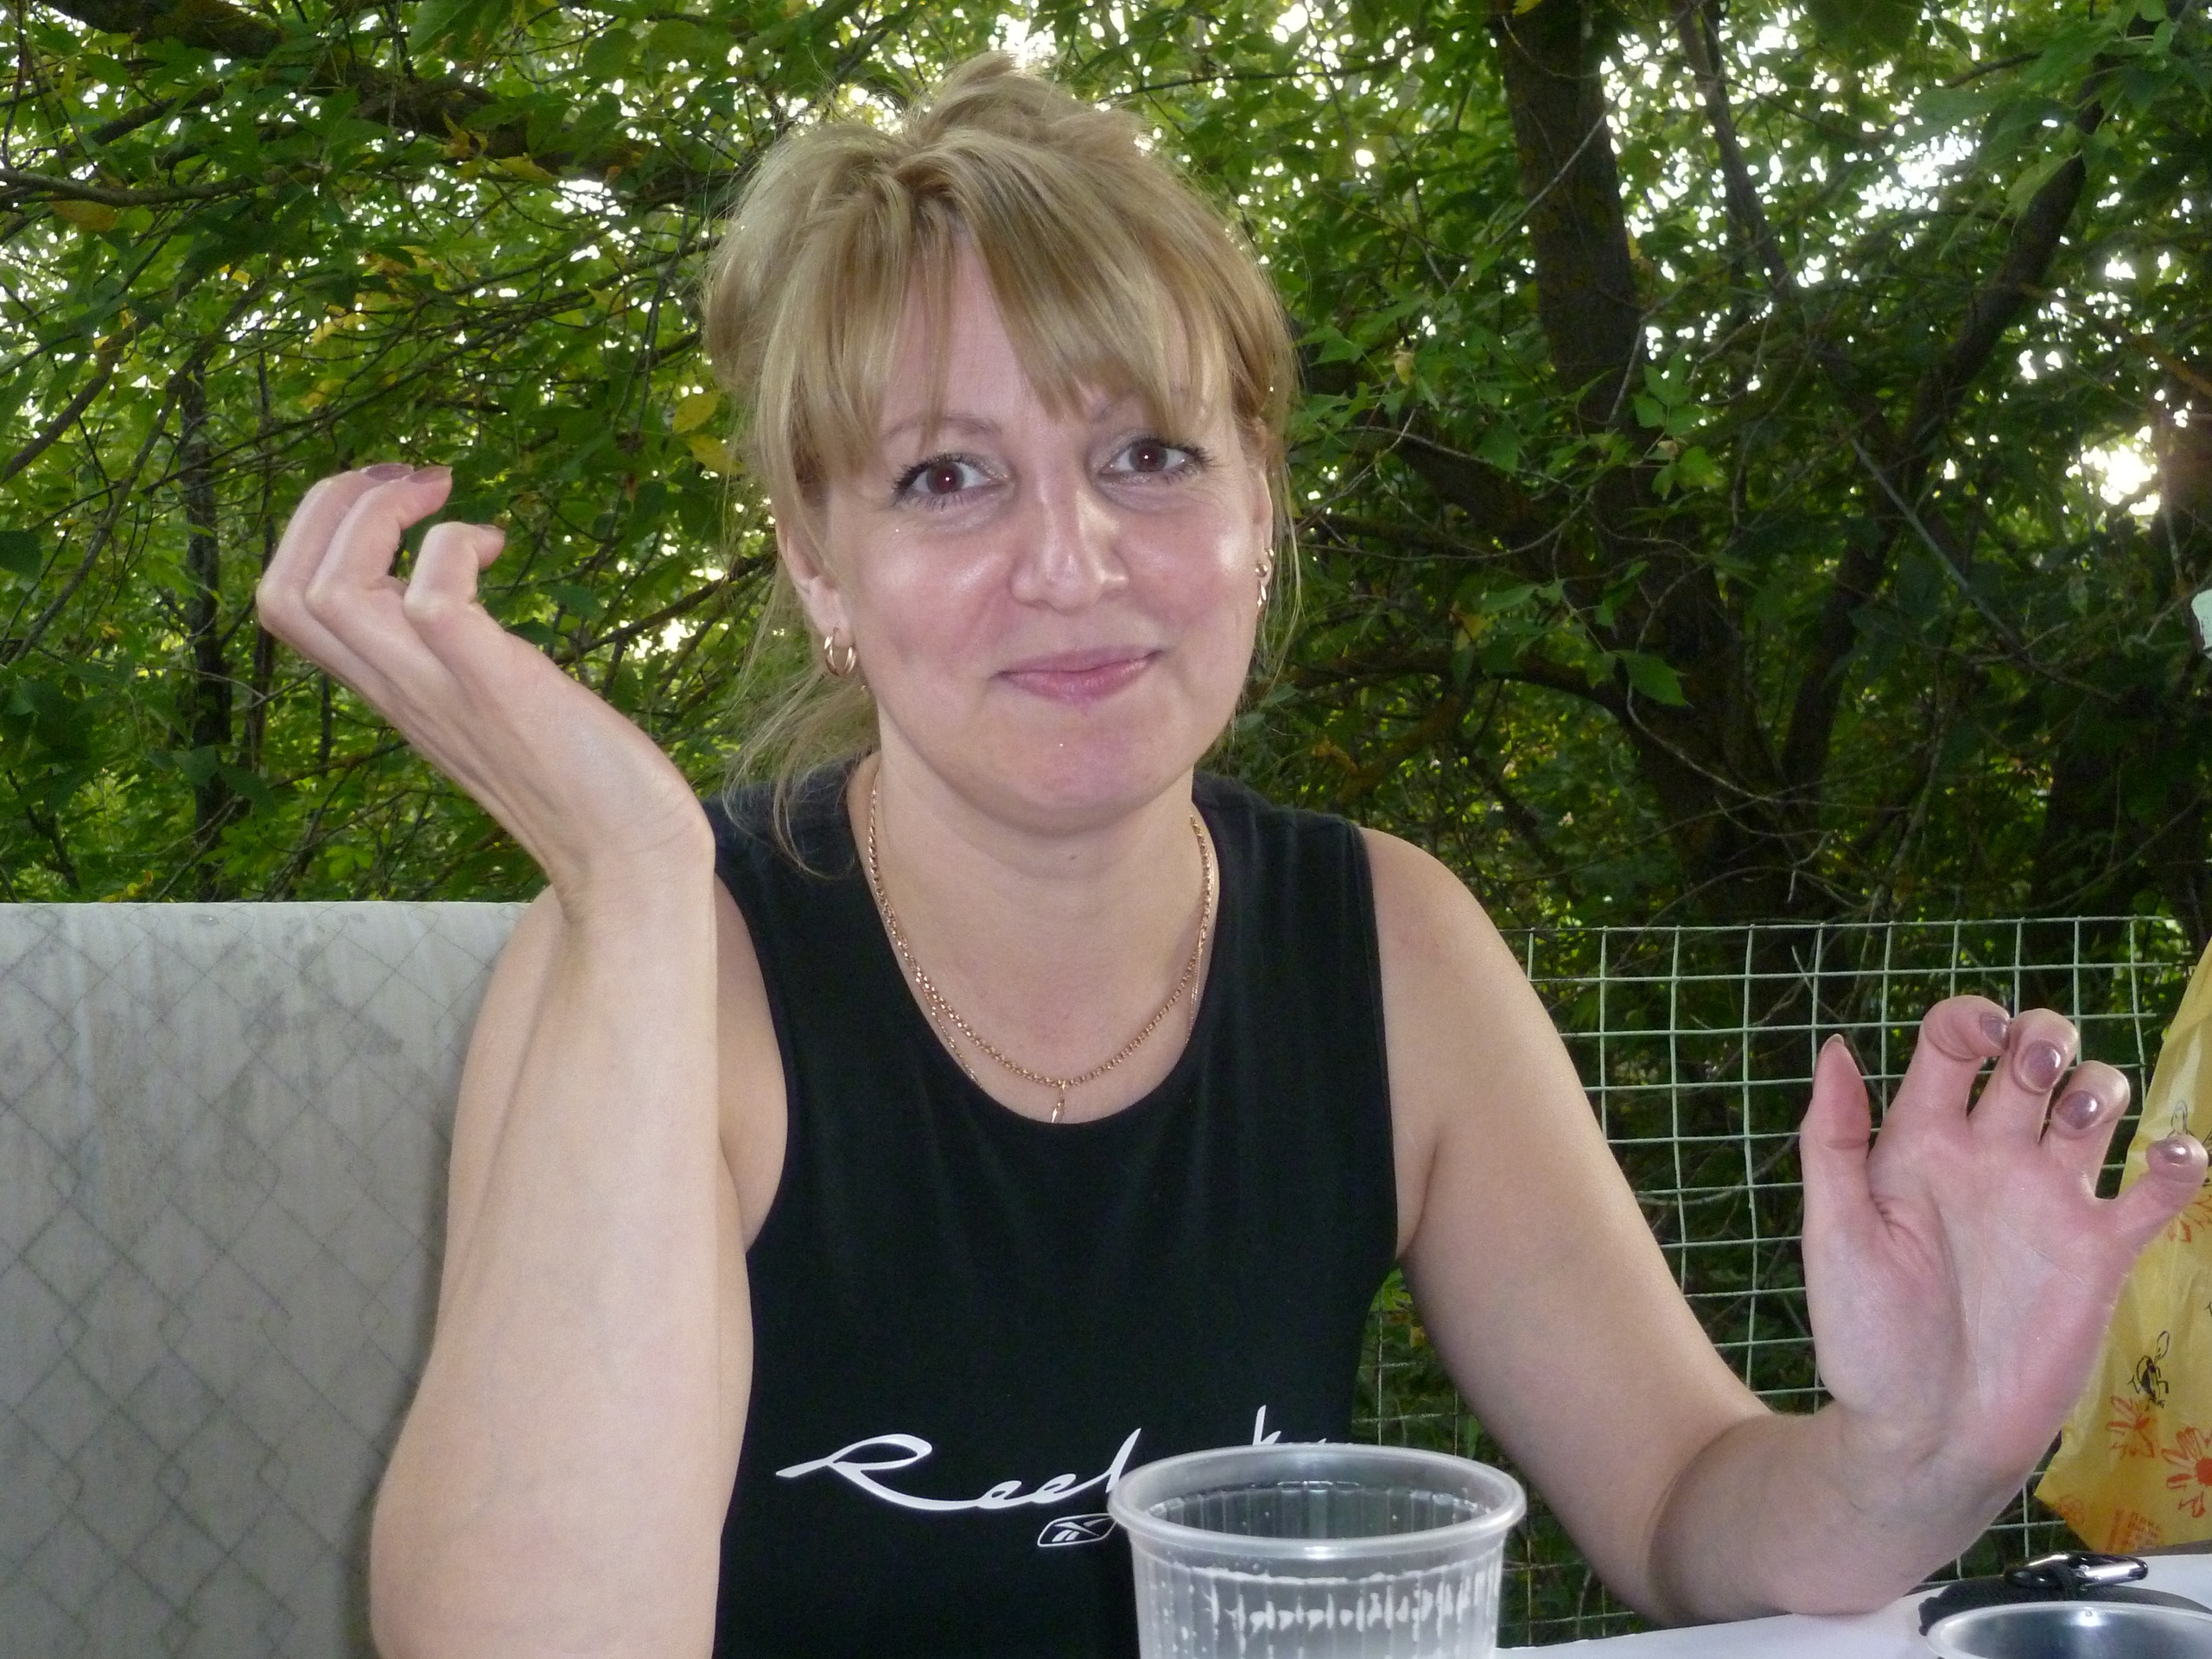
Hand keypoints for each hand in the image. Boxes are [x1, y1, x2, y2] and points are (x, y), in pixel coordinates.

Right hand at [257, 464, 710, 896]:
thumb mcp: (479, 698)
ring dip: (375, 515)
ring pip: (329, 593)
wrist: (625, 856)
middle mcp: (398, 690)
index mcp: (390, 688)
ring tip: (441, 496)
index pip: (283, 604)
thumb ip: (440, 653)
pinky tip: (498, 547)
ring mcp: (442, 692)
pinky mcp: (498, 689)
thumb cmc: (574, 774)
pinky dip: (454, 548)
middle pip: (281, 590)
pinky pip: (435, 603)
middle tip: (410, 479)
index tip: (392, 499)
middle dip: (329, 503)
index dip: (314, 528)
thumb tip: (424, 584)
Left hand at [1799, 997, 2208, 1498]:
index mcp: (1920, 1143)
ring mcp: (2048, 1201)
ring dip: (2104, 1088)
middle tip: (2040, 1068)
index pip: (1953, 1045)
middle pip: (2035, 1056)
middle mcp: (1989, 1158)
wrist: (1927, 1435)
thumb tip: (1837, 1047)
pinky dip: (2181, 1161)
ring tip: (2082, 1125)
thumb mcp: (1835, 1234)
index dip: (1972, 1018)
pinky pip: (2156, 1190)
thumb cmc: (1866, 1339)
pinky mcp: (2099, 1252)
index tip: (1987, 1034)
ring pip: (2097, 1105)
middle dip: (2048, 1035)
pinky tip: (2175, 1159)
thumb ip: (1832, 1140)